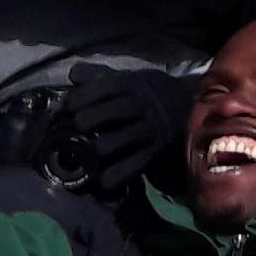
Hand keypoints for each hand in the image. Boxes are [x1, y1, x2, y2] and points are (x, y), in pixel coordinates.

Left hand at [29, 66, 184, 193]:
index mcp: (134, 84)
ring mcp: (152, 129)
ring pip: (133, 135)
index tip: (70, 104)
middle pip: (122, 108)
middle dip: (97, 116)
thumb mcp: (124, 79)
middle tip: (79, 125)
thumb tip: (72, 75)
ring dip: (110, 143)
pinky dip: (122, 172)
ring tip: (93, 151)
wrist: (184, 110)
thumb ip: (96, 76)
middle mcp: (145, 105)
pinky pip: (140, 162)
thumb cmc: (141, 95)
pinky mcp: (157, 151)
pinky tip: (105, 181)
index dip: (89, 93)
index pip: (112, 84)